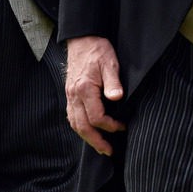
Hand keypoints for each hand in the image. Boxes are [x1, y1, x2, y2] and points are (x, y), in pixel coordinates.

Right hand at [65, 35, 124, 154]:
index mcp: (84, 89)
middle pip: (82, 126)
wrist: (82, 40)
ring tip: (100, 146)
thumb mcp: (110, 63)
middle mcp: (74, 95)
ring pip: (75, 124)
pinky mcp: (70, 95)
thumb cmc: (98, 51)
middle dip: (96, 141)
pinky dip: (80, 128)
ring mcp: (70, 96)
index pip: (96, 117)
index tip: (123, 126)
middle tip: (109, 151)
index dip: (110, 126)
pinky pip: (72, 117)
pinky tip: (89, 132)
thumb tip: (116, 98)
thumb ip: (113, 82)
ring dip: (87, 138)